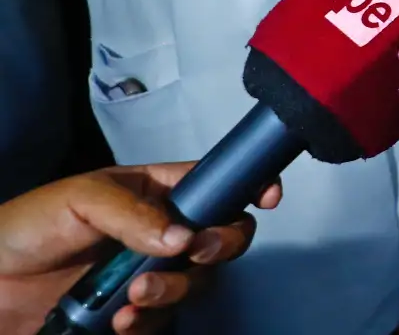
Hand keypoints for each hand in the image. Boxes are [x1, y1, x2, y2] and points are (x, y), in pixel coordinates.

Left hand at [0, 164, 280, 334]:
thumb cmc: (24, 228)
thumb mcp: (79, 200)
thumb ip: (135, 213)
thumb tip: (184, 236)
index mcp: (153, 192)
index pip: (214, 184)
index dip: (247, 187)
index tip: (266, 198)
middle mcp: (159, 233)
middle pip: (220, 237)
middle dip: (217, 247)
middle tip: (192, 254)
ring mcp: (147, 275)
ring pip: (196, 284)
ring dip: (175, 290)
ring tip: (133, 295)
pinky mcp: (129, 316)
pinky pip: (162, 322)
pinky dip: (148, 323)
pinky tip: (119, 320)